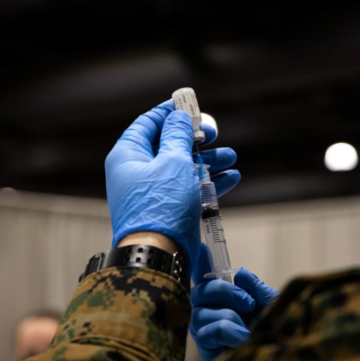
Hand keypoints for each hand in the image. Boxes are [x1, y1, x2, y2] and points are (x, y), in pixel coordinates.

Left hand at [106, 100, 239, 272]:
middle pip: (168, 145)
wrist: (159, 256)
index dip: (168, 112)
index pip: (147, 123)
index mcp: (128, 155)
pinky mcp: (167, 211)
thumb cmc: (161, 206)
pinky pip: (188, 190)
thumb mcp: (173, 161)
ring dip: (208, 161)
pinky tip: (231, 179)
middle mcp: (136, 173)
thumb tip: (177, 117)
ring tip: (231, 157)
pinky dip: (208, 183)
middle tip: (214, 133)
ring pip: (182, 168)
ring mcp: (152, 193)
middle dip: (195, 139)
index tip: (188, 104)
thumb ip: (177, 135)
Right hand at [189, 244, 278, 360]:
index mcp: (230, 299)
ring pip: (200, 312)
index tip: (202, 248)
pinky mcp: (206, 351)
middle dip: (223, 291)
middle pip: (199, 291)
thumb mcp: (275, 308)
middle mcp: (214, 313)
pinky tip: (243, 339)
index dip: (200, 262)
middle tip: (248, 303)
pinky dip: (226, 330)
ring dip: (228, 315)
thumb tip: (240, 274)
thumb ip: (258, 290)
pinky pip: (205, 332)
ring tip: (248, 328)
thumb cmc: (282, 336)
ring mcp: (208, 331)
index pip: (207, 276)